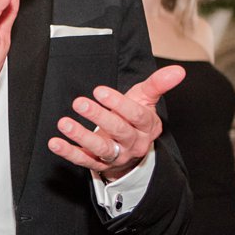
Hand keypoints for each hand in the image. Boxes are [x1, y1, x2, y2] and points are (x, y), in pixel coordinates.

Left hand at [49, 64, 185, 180]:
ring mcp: (116, 155)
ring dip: (81, 136)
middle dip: (99, 117)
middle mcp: (133, 142)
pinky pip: (83, 160)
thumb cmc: (135, 117)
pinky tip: (55, 142)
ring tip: (64, 123)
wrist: (131, 149)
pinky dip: (68, 152)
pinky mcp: (99, 165)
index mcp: (146, 125)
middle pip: (119, 131)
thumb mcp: (146, 99)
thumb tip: (179, 70)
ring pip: (101, 148)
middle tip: (80, 103)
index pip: (135, 115)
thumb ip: (158, 84)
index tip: (99, 91)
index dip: (118, 104)